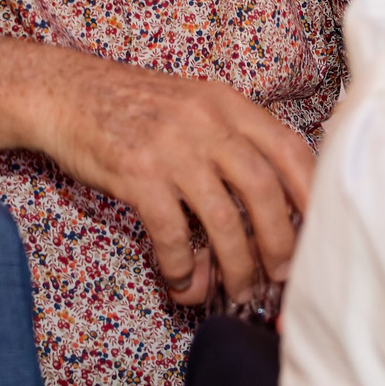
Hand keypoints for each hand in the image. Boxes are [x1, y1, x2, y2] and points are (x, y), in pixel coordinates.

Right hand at [0, 29, 313, 306]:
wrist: (64, 93)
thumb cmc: (132, 106)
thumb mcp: (192, 105)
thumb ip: (230, 143)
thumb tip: (268, 207)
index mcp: (227, 103)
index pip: (289, 149)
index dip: (312, 196)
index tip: (320, 232)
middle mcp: (205, 121)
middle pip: (263, 190)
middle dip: (280, 242)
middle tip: (281, 276)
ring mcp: (171, 147)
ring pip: (223, 220)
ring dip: (236, 266)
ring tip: (238, 291)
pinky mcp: (136, 174)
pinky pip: (171, 233)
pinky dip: (181, 266)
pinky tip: (182, 282)